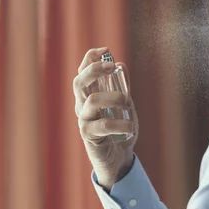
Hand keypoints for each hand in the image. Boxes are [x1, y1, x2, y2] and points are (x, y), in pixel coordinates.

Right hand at [73, 47, 138, 189]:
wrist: (118, 159)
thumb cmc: (119, 130)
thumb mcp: (124, 105)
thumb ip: (122, 87)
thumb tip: (121, 65)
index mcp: (89, 95)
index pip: (82, 72)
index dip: (90, 58)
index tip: (105, 50)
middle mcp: (82, 106)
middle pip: (79, 82)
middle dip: (94, 70)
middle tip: (112, 67)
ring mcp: (84, 121)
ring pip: (91, 101)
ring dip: (114, 97)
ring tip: (128, 103)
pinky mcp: (89, 136)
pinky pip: (101, 125)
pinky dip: (119, 123)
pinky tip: (130, 126)